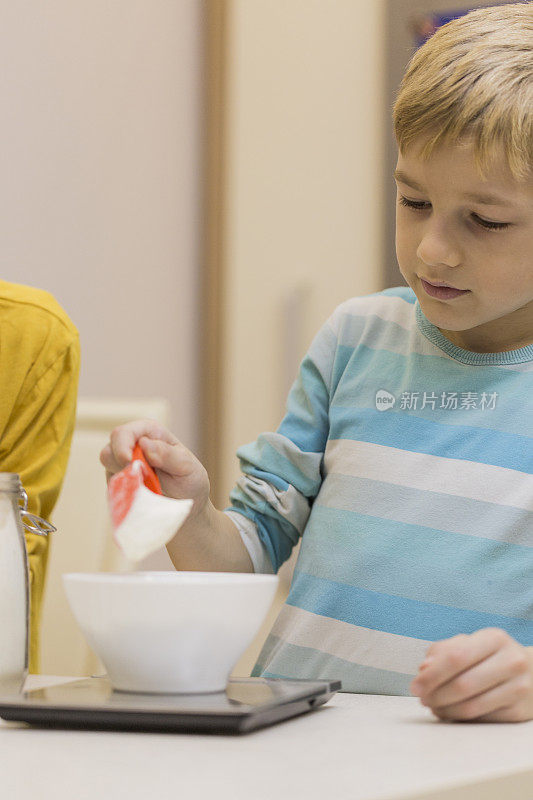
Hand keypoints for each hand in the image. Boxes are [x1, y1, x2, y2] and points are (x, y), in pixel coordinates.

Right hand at [99, 419, 210, 520]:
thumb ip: (167, 454)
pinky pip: (113, 488)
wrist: (188, 506)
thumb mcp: (186, 467)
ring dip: (125, 481)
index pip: (124, 433)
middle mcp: (133, 446)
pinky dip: (125, 493)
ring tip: (149, 488)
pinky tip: (143, 496)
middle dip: (120, 466)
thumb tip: (144, 443)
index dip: (122, 446)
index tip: (128, 462)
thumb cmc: (190, 480)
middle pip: (109, 451)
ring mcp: (123, 465)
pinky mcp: (120, 483)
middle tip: (141, 480)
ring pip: (108, 470)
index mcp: (150, 433)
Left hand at [410, 628, 532, 721]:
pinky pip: (482, 719)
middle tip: (422, 699)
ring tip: (433, 707)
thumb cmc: (490, 655)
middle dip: (436, 695)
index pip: (456, 657)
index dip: (432, 674)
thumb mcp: (470, 643)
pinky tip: (449, 713)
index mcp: (494, 638)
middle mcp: (511, 661)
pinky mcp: (520, 712)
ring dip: (445, 710)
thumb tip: (424, 669)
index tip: (414, 686)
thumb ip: (443, 651)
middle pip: (463, 685)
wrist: (532, 672)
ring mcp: (519, 688)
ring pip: (472, 706)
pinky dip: (459, 719)